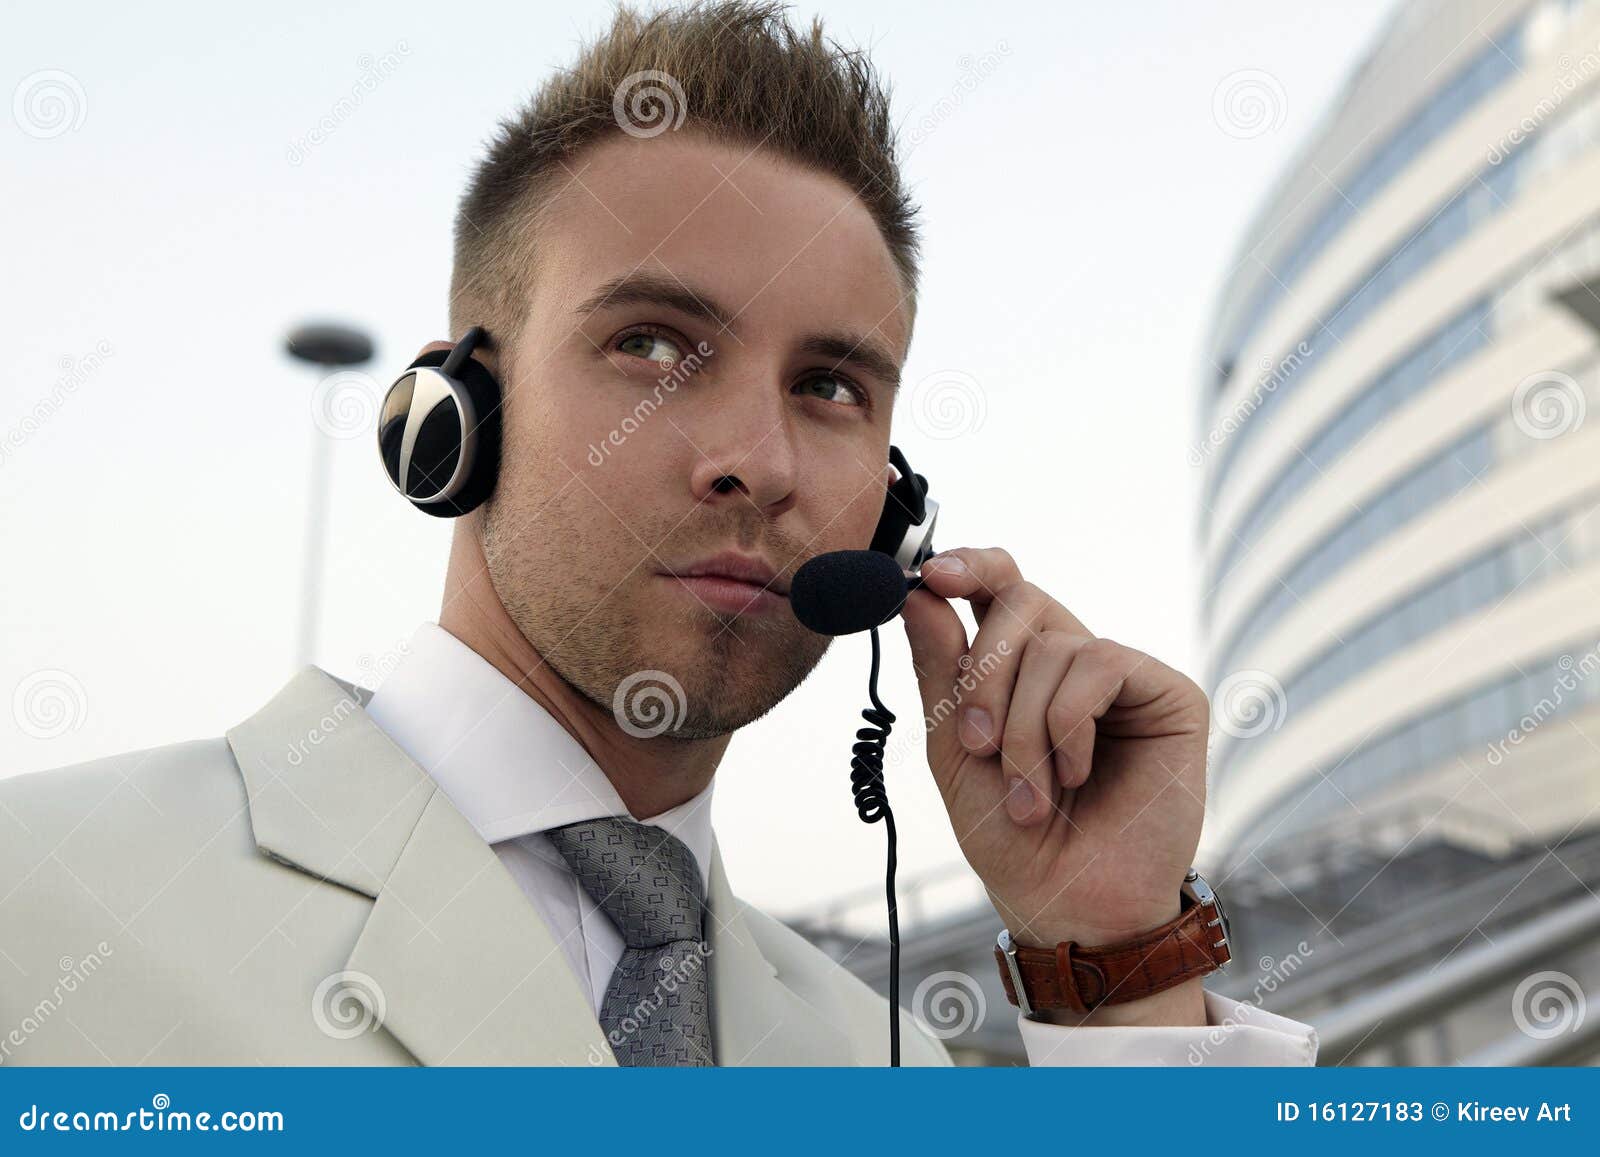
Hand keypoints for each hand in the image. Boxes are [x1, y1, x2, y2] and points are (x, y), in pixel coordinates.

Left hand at [900, 547, 1209, 1023]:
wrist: (1066, 905)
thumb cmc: (1013, 838)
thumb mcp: (954, 748)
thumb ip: (941, 667)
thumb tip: (921, 589)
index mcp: (1021, 667)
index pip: (1000, 586)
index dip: (969, 565)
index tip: (930, 574)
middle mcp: (1073, 661)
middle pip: (1019, 599)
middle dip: (982, 673)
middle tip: (976, 745)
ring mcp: (1124, 676)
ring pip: (1054, 642)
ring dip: (1023, 727)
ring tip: (1032, 794)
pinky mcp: (1170, 694)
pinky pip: (1099, 664)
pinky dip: (1068, 725)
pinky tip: (1077, 774)